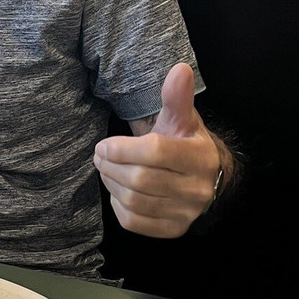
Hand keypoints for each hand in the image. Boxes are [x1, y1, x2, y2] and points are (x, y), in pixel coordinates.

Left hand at [94, 63, 222, 237]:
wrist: (200, 178)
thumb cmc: (183, 143)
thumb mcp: (181, 119)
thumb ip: (176, 97)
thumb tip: (180, 69)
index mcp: (200, 157)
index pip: (154, 152)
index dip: (121, 148)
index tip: (104, 144)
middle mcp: (198, 189)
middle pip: (139, 179)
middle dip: (110, 166)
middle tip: (98, 156)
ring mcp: (186, 213)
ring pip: (133, 200)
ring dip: (110, 183)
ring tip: (105, 169)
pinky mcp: (172, 230)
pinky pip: (133, 221)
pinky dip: (117, 205)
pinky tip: (117, 190)